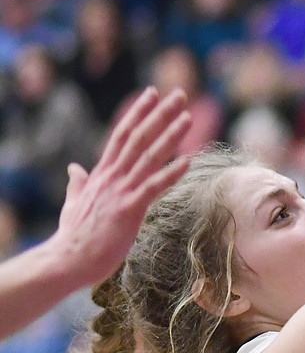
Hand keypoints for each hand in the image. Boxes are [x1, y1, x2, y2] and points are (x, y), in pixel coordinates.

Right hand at [48, 87, 190, 288]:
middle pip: (138, 137)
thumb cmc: (74, 235)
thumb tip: (74, 168)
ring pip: (148, 156)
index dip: (138, 113)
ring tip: (188, 117)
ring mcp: (120, 192)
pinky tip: (188, 159)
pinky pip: (153, 187)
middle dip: (160, 114)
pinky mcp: (128, 210)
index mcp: (102, 173)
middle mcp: (112, 177)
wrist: (67, 259)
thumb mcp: (75, 202)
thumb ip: (78, 183)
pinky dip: (171, 172)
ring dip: (170, 135)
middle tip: (180, 94)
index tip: (152, 94)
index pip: (121, 134)